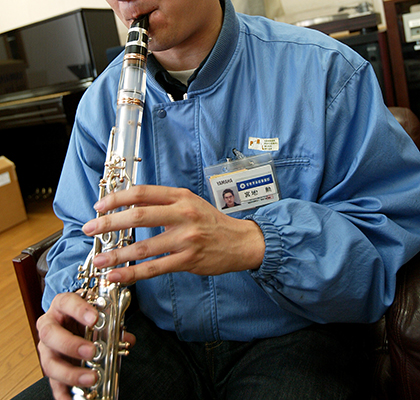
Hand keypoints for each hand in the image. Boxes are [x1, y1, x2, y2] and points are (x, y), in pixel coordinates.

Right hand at [37, 292, 134, 398]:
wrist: (72, 318)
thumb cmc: (85, 313)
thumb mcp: (98, 312)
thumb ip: (113, 321)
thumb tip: (128, 339)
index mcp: (62, 306)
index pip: (66, 303)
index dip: (79, 310)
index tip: (95, 318)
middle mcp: (49, 325)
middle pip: (50, 334)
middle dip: (71, 345)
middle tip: (92, 351)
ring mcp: (47, 347)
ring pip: (49, 362)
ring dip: (70, 373)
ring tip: (92, 378)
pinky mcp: (51, 365)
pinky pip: (53, 382)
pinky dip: (63, 393)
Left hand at [82, 185, 264, 283]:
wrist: (240, 241)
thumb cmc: (212, 222)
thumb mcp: (190, 202)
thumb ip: (164, 201)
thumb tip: (132, 203)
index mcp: (181, 197)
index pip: (143, 192)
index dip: (117, 198)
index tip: (100, 206)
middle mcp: (183, 214)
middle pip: (139, 216)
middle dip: (109, 223)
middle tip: (90, 228)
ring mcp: (186, 238)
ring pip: (145, 246)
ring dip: (118, 253)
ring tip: (99, 258)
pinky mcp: (188, 260)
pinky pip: (156, 268)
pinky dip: (134, 273)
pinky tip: (118, 275)